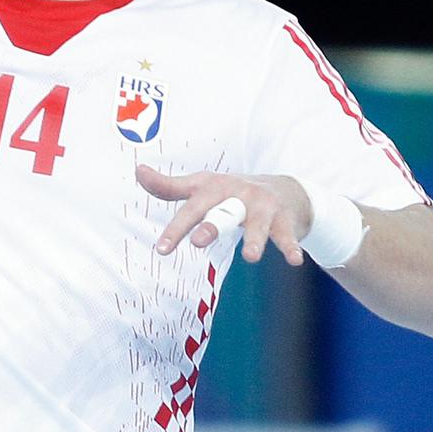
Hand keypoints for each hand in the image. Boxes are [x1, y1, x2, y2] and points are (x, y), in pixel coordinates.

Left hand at [135, 165, 312, 265]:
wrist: (286, 190)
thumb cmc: (232, 192)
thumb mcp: (201, 187)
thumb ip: (168, 186)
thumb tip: (138, 170)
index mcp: (214, 189)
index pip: (190, 209)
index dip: (175, 229)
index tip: (162, 250)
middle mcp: (238, 195)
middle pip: (222, 212)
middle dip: (211, 226)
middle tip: (198, 241)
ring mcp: (263, 207)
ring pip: (257, 225)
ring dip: (255, 240)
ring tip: (251, 257)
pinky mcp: (285, 220)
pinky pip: (287, 236)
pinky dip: (292, 248)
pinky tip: (295, 261)